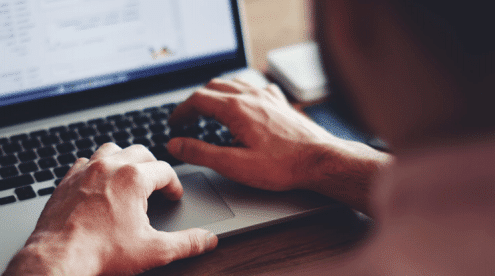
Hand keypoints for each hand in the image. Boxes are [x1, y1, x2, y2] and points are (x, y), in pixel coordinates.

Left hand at [4, 143, 217, 275]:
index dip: (174, 185)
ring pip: (111, 150)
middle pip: (140, 152)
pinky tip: (99, 184)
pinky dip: (96, 168)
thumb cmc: (102, 252)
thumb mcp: (153, 250)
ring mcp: (85, 171)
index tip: (173, 196)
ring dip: (124, 159)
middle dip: (152, 166)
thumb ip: (186, 243)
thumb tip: (207, 240)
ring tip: (129, 177)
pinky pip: (84, 162)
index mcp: (133, 178)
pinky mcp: (66, 180)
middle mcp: (109, 167)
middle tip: (157, 185)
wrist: (60, 257)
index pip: (165, 171)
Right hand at [168, 79, 388, 212]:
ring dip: (216, 93)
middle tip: (187, 118)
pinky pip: (255, 87)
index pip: (197, 100)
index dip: (181, 111)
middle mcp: (251, 96)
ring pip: (234, 83)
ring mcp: (268, 96)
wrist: (320, 160)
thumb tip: (176, 144)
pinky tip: (243, 103)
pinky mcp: (281, 102)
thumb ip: (201, 153)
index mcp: (236, 109)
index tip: (174, 123)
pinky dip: (240, 92)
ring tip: (208, 109)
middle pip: (213, 87)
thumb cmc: (282, 166)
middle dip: (196, 101)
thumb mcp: (234, 165)